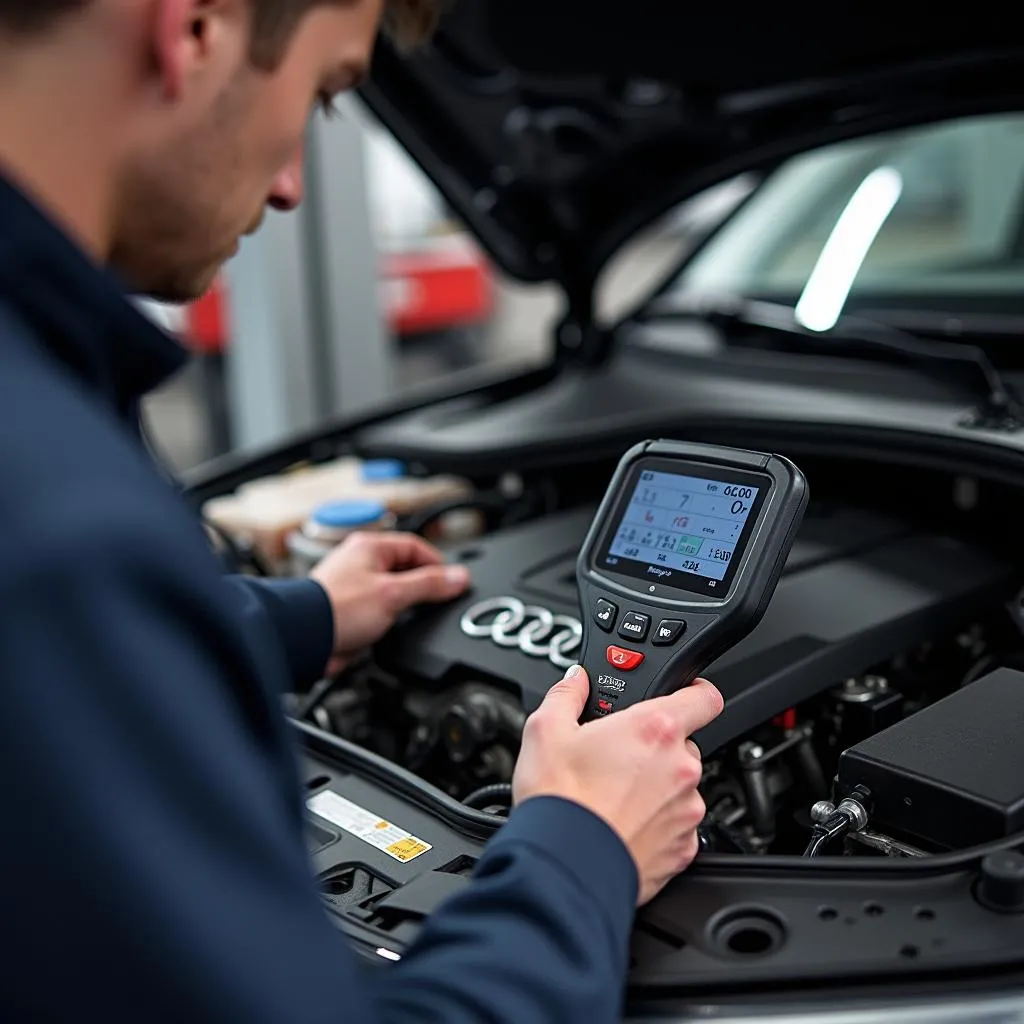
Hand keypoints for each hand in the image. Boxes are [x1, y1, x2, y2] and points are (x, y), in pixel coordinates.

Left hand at [310, 531, 470, 676]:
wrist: (303, 637)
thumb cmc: (336, 609)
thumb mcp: (394, 594)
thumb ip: (429, 585)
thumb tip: (458, 577)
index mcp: (370, 546)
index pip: (416, 547)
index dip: (438, 564)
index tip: (453, 582)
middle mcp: (360, 561)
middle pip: (405, 568)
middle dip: (422, 585)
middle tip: (437, 600)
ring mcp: (353, 585)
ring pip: (392, 589)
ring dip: (405, 603)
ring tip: (411, 615)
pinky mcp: (348, 609)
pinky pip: (379, 607)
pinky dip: (390, 616)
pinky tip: (392, 627)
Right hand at [512, 665, 722, 904]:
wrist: (563, 868)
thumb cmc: (560, 800)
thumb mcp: (545, 730)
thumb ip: (567, 695)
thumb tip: (576, 681)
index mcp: (655, 729)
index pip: (704, 696)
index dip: (694, 691)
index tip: (682, 695)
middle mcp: (681, 767)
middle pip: (683, 743)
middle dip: (655, 747)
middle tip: (618, 757)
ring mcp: (686, 810)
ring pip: (680, 786)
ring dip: (657, 786)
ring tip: (614, 797)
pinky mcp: (684, 848)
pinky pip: (677, 825)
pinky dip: (657, 823)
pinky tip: (623, 824)